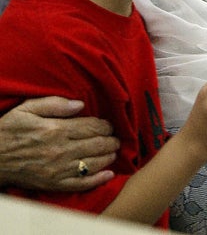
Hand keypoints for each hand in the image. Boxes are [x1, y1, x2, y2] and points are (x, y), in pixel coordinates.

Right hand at [0, 97, 118, 190]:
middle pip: (98, 144)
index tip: (109, 125)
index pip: (93, 127)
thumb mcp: (27, 109)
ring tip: (113, 151)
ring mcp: (58, 169)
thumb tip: (80, 104)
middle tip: (115, 138)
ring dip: (109, 157)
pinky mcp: (53, 184)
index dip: (106, 126)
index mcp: (56, 130)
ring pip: (94, 163)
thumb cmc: (9, 130)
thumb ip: (55, 104)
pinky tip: (109, 174)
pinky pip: (81, 184)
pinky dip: (98, 180)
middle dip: (111, 141)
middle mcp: (60, 150)